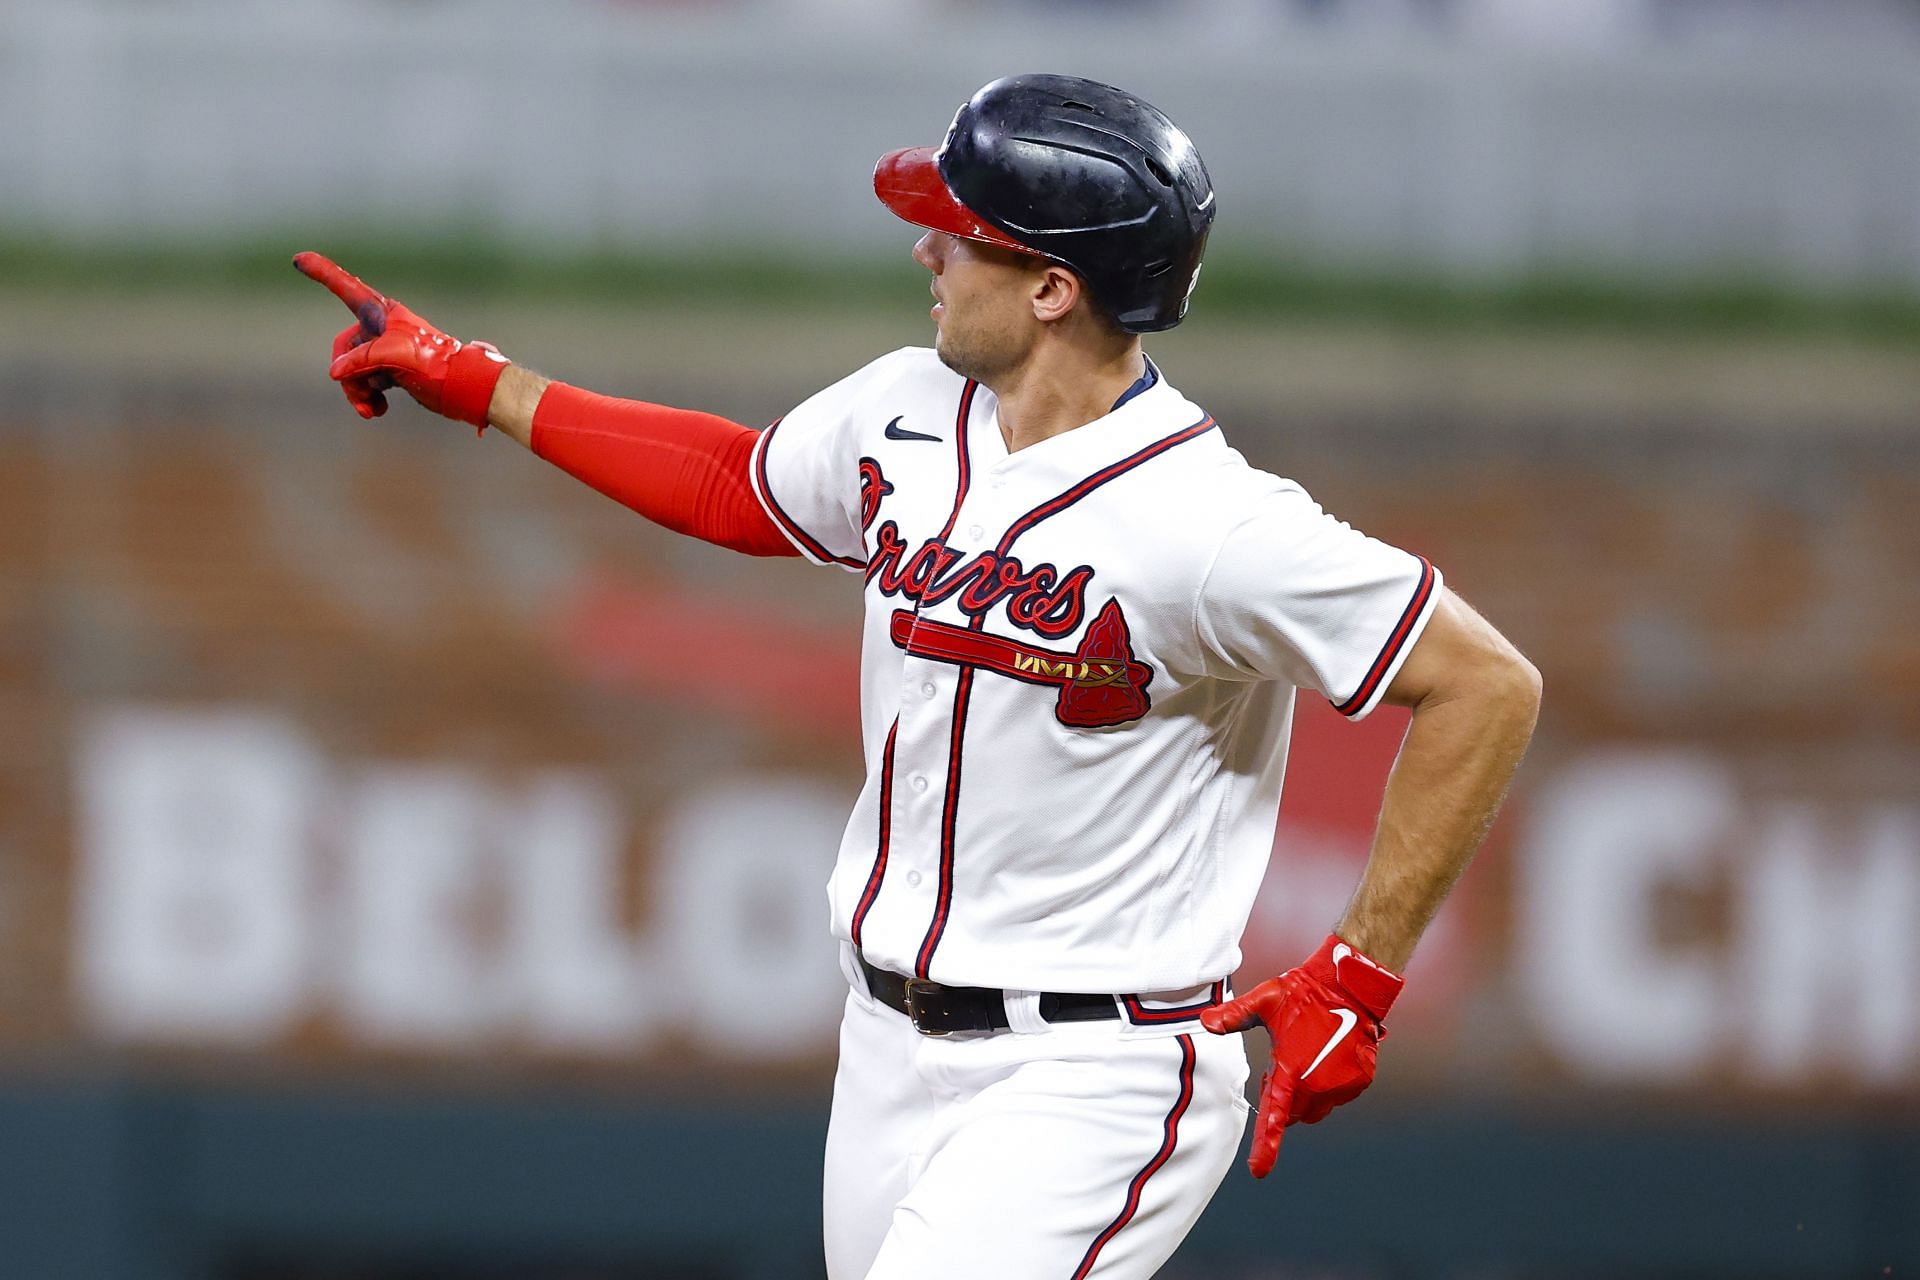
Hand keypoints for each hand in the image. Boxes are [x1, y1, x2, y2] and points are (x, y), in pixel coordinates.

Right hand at [292, 252, 508, 426]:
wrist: (464, 387)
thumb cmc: (434, 363)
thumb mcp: (393, 356)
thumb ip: (359, 360)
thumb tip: (335, 373)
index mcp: (382, 312)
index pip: (345, 288)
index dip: (322, 272)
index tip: (299, 258)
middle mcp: (382, 328)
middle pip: (344, 348)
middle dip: (347, 375)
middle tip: (361, 396)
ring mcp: (386, 350)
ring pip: (353, 370)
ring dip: (357, 392)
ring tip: (370, 410)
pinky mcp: (393, 371)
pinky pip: (367, 383)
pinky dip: (368, 398)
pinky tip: (378, 411)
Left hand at [1201, 934, 1403, 1177]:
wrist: (1351, 986)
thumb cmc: (1304, 993)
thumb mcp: (1264, 1001)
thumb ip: (1234, 1017)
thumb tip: (1204, 1023)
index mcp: (1290, 1072)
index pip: (1274, 1118)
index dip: (1265, 1147)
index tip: (1258, 1172)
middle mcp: (1317, 1087)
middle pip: (1294, 1113)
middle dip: (1285, 1099)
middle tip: (1283, 1064)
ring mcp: (1341, 1087)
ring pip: (1317, 1107)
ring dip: (1308, 1094)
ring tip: (1306, 1056)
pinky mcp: (1359, 1082)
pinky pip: (1339, 1095)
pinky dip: (1331, 1085)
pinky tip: (1328, 1055)